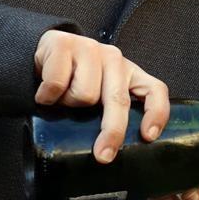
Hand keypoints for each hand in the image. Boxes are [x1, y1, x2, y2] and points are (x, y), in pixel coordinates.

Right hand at [32, 29, 169, 163]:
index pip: (155, 90)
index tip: (148, 136)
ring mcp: (90, 49)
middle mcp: (114, 59)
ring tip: (62, 100)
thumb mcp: (99, 94)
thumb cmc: (73, 80)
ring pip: (85, 94)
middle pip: (119, 99)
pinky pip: (57, 84)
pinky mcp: (64, 44)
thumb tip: (110, 153)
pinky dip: (47, 96)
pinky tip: (45, 94)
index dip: (156, 113)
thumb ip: (109, 112)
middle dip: (112, 131)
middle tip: (104, 155)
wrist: (42, 52)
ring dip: (68, 104)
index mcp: (129, 72)